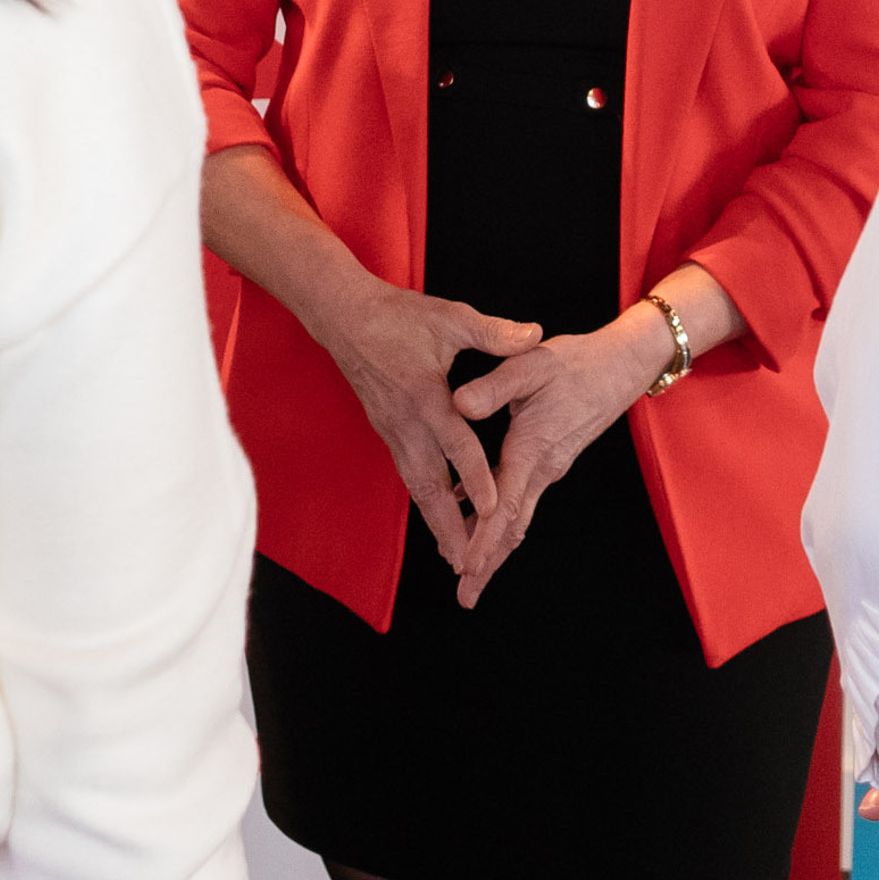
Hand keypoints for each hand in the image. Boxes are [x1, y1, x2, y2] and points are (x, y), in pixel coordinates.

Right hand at [306, 277, 539, 574]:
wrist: (343, 317)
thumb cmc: (398, 316)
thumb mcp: (449, 318)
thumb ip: (493, 333)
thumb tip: (535, 335)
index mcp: (426, 396)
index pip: (456, 445)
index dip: (475, 478)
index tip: (495, 508)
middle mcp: (407, 423)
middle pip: (430, 485)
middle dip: (449, 527)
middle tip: (468, 563)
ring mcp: (393, 431)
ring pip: (416, 487)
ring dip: (435, 524)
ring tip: (454, 557)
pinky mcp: (387, 432)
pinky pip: (408, 475)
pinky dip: (424, 502)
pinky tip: (436, 518)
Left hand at [446, 308, 674, 607]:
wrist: (622, 365)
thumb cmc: (577, 362)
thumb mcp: (531, 364)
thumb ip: (494, 385)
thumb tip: (459, 403)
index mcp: (533, 446)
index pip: (505, 504)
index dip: (485, 538)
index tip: (468, 567)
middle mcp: (544, 467)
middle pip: (512, 526)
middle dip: (488, 562)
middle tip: (466, 597)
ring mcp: (549, 467)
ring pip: (518, 516)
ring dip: (494, 546)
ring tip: (469, 573)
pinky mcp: (550, 460)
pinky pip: (521, 498)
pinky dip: (500, 518)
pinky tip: (474, 516)